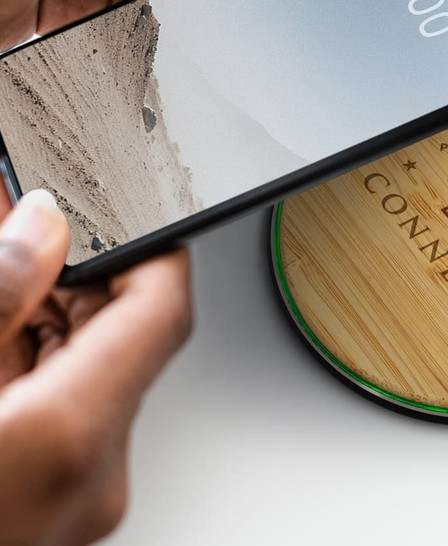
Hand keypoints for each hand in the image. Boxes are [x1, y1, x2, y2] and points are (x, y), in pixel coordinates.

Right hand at [0, 185, 191, 544]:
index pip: (161, 309)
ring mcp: (75, 499)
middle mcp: (93, 475)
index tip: (117, 212)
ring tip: (8, 273)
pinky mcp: (52, 507)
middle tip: (26, 229)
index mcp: (72, 437)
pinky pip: (62, 411)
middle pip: (121, 336)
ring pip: (88, 371)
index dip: (149, 246)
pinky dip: (35, 365)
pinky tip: (2, 334)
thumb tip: (39, 230)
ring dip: (49, 316)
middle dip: (75, 273)